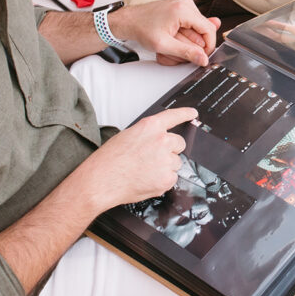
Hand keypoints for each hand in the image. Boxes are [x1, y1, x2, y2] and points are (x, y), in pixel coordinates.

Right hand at [83, 107, 197, 208]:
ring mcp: (166, 160)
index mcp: (151, 127)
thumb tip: (158, 143)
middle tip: (153, 158)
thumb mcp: (128, 136)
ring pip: (176, 162)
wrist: (101, 180)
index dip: (185, 114)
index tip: (193, 114)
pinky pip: (172, 178)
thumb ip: (147, 136)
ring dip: (166, 167)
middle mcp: (162, 140)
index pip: (174, 116)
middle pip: (179, 144)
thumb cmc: (109, 160)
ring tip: (145, 170)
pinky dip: (163, 181)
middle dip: (171, 150)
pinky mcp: (166, 178)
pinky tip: (147, 180)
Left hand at [109, 0, 220, 66]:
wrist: (129, 20)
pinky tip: (174, 39)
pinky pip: (191, 25)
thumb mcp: (163, 45)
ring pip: (198, 28)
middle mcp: (185, 3)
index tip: (202, 56)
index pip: (209, 29)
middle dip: (195, 44)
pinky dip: (185, 35)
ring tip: (172, 46)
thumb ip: (186, 53)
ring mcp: (184, 3)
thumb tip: (203, 59)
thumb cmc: (141, 28)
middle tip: (179, 52)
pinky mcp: (181, 7)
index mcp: (183, 9)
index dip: (208, 46)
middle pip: (204, 29)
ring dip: (189, 41)